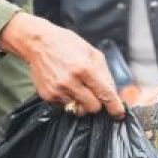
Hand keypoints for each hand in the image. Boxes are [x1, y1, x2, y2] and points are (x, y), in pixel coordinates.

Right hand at [0, 13, 123, 118]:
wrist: (38, 43)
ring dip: (82, 103)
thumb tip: (114, 94)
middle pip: (93, 108)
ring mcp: (57, 90)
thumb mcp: (92, 53)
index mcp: (84, 68)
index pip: (105, 94)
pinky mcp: (48, 96)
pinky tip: (66, 87)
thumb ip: (105, 74)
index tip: (119, 114)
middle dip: (97, 103)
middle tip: (94, 93)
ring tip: (78, 89)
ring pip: (79, 110)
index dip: (115, 107)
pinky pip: (65, 107)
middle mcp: (70, 81)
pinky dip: (69, 100)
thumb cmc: (67, 45)